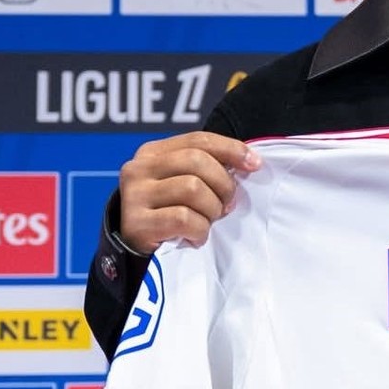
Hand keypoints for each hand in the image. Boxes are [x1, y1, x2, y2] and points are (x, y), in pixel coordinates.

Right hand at [118, 132, 261, 252]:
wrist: (135, 248)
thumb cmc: (169, 212)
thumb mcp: (184, 183)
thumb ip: (207, 168)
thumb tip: (250, 162)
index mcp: (153, 153)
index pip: (199, 140)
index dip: (231, 149)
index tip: (255, 164)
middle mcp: (139, 169)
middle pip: (197, 161)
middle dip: (222, 184)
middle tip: (226, 204)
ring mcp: (134, 195)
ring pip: (192, 188)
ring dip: (211, 210)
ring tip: (208, 221)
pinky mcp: (136, 223)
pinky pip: (184, 218)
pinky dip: (199, 230)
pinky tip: (196, 237)